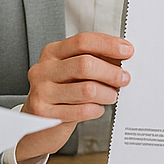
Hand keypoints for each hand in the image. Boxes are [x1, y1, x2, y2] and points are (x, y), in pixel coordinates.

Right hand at [17, 32, 132, 160]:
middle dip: (111, 72)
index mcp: (52, 52)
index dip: (108, 44)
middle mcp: (44, 69)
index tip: (127, 50)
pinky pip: (82, 110)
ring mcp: (42, 91)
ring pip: (87, 89)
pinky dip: (96, 109)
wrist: (36, 122)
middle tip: (124, 78)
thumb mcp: (71, 71)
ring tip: (111, 96)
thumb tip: (121, 55)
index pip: (83, 41)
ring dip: (107, 93)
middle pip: (85, 64)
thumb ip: (93, 60)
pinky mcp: (44, 113)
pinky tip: (97, 108)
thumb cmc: (60, 93)